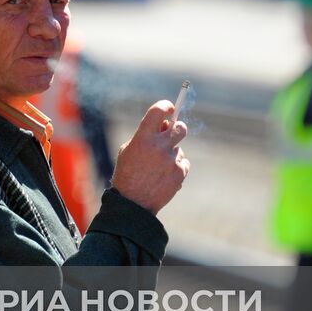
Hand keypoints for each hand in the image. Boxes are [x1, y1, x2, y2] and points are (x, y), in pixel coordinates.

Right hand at [111, 100, 189, 214]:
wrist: (132, 204)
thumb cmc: (128, 174)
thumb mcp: (129, 150)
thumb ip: (147, 135)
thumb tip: (166, 125)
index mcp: (143, 138)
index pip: (158, 111)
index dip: (166, 106)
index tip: (170, 107)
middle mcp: (159, 146)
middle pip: (180, 127)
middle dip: (178, 128)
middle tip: (173, 133)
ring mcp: (170, 160)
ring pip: (179, 149)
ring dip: (172, 155)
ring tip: (158, 169)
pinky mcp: (179, 173)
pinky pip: (183, 164)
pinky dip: (176, 169)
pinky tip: (164, 178)